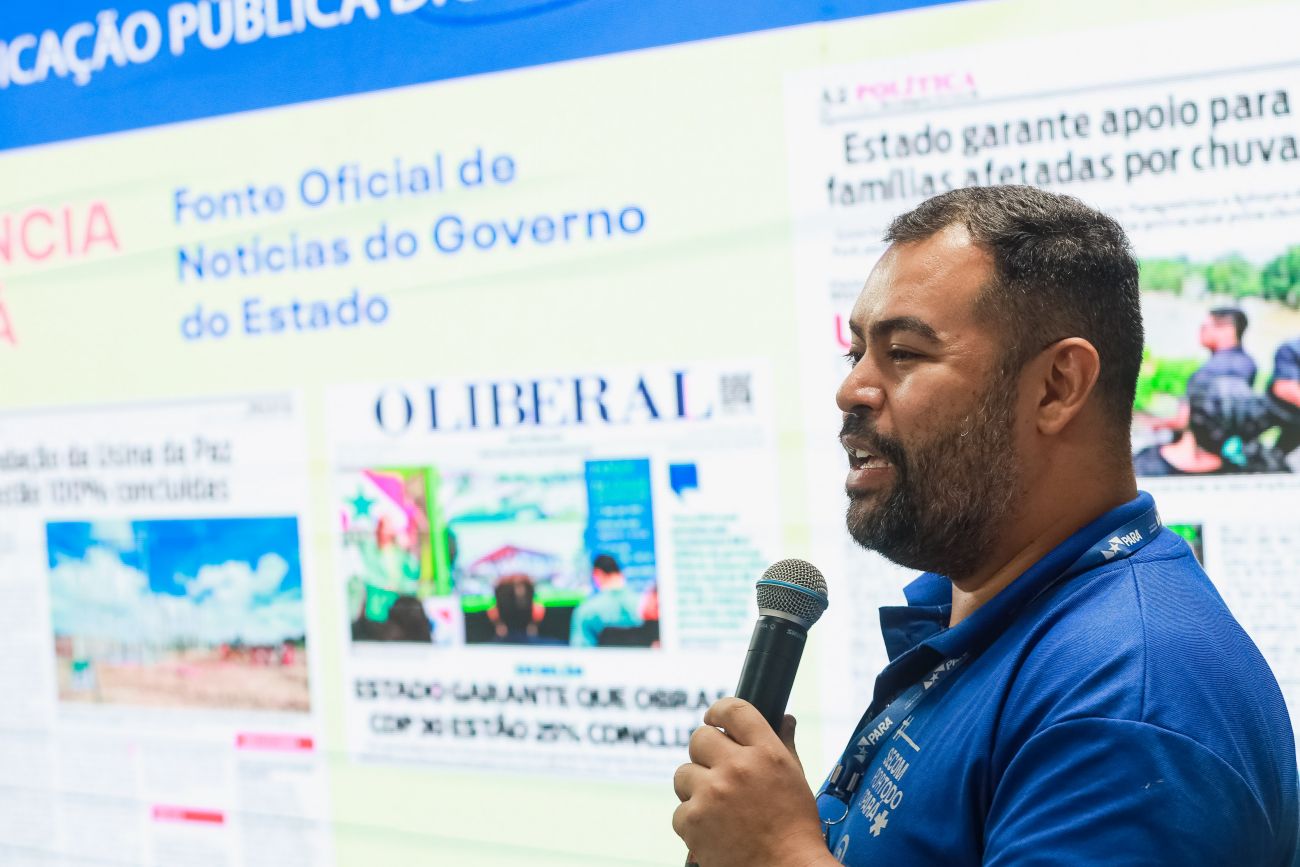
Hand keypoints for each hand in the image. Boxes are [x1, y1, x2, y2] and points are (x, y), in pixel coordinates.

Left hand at [672, 698, 830, 866]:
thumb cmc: (795, 827)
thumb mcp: (796, 779)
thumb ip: (784, 744)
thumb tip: (784, 718)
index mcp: (766, 753)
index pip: (734, 710)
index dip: (718, 711)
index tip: (712, 719)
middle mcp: (737, 767)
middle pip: (699, 738)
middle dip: (705, 753)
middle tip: (717, 772)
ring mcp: (712, 793)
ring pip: (683, 774)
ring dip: (695, 789)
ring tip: (717, 808)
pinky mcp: (694, 820)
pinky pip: (679, 811)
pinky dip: (692, 822)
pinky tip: (714, 831)